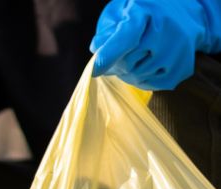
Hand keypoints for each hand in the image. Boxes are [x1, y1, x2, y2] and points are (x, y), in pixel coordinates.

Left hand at [90, 0, 220, 89]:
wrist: (188, 11)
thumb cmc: (146, 11)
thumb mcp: (122, 9)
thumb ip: (107, 30)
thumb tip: (98, 51)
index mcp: (146, 11)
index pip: (126, 38)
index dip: (109, 54)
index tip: (95, 70)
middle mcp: (166, 31)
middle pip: (126, 64)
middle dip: (118, 62)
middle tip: (124, 50)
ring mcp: (177, 52)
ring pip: (137, 77)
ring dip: (130, 72)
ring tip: (140, 54)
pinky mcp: (182, 68)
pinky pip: (151, 86)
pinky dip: (144, 79)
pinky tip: (150, 62)